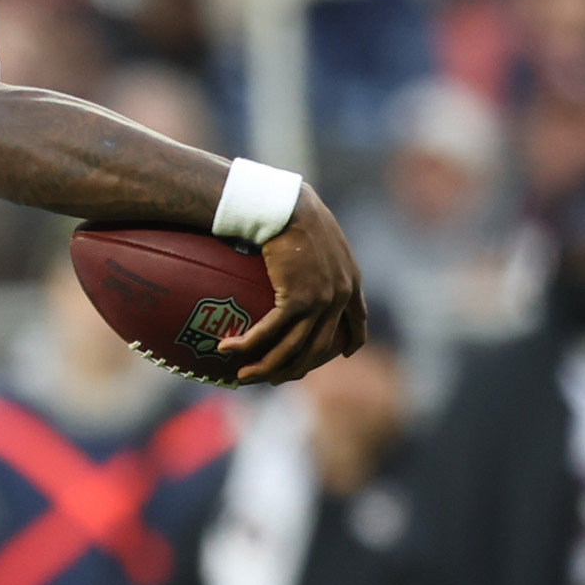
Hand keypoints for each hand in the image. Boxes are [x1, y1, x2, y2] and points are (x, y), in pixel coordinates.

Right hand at [223, 186, 366, 384]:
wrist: (285, 205)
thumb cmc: (292, 211)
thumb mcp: (315, 235)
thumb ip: (315, 256)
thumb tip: (294, 261)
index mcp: (349, 280)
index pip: (358, 320)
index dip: (352, 342)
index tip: (344, 355)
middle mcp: (339, 295)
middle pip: (320, 347)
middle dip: (297, 368)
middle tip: (276, 378)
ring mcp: (320, 300)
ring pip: (293, 348)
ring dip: (266, 367)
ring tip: (243, 376)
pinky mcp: (296, 299)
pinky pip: (269, 332)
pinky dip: (247, 344)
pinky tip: (226, 348)